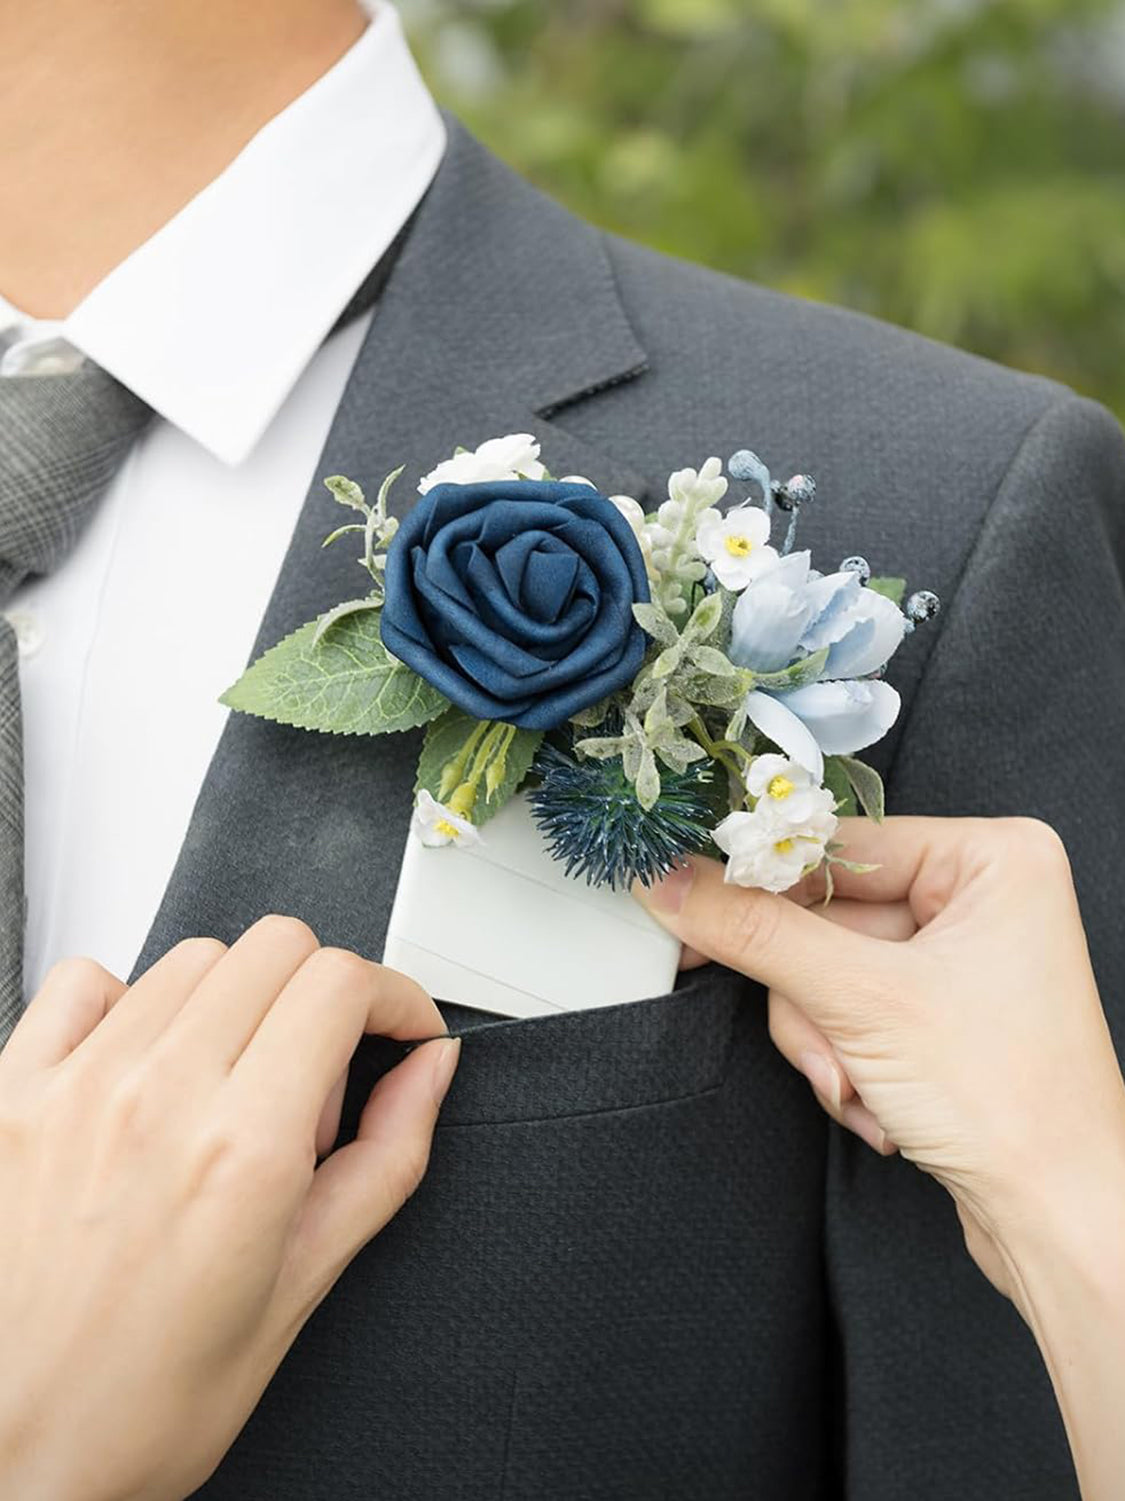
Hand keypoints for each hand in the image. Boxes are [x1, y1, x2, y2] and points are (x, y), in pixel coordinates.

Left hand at [0, 917, 458, 1500]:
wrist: (18, 1457)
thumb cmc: (146, 1399)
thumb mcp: (304, 1285)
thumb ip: (387, 1158)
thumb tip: (427, 1071)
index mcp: (242, 1151)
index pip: (339, 984)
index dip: (393, 997)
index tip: (398, 1030)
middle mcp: (158, 1099)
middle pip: (277, 948)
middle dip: (326, 993)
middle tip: (320, 1074)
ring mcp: (79, 1087)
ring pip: (195, 956)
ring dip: (239, 1000)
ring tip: (233, 1084)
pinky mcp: (15, 1092)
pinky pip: (86, 980)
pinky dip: (132, 1000)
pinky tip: (148, 1062)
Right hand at [634, 818, 1124, 1296]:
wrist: (1058, 1219)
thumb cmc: (1013, 1104)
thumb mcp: (862, 1002)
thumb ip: (755, 933)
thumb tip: (672, 882)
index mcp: (990, 858)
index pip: (838, 843)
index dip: (763, 881)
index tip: (690, 896)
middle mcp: (979, 897)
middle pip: (824, 916)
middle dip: (811, 997)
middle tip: (822, 1038)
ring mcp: (957, 958)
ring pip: (824, 972)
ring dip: (824, 1039)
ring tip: (857, 1085)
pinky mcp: (936, 1013)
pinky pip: (847, 1010)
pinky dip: (844, 1060)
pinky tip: (877, 1102)